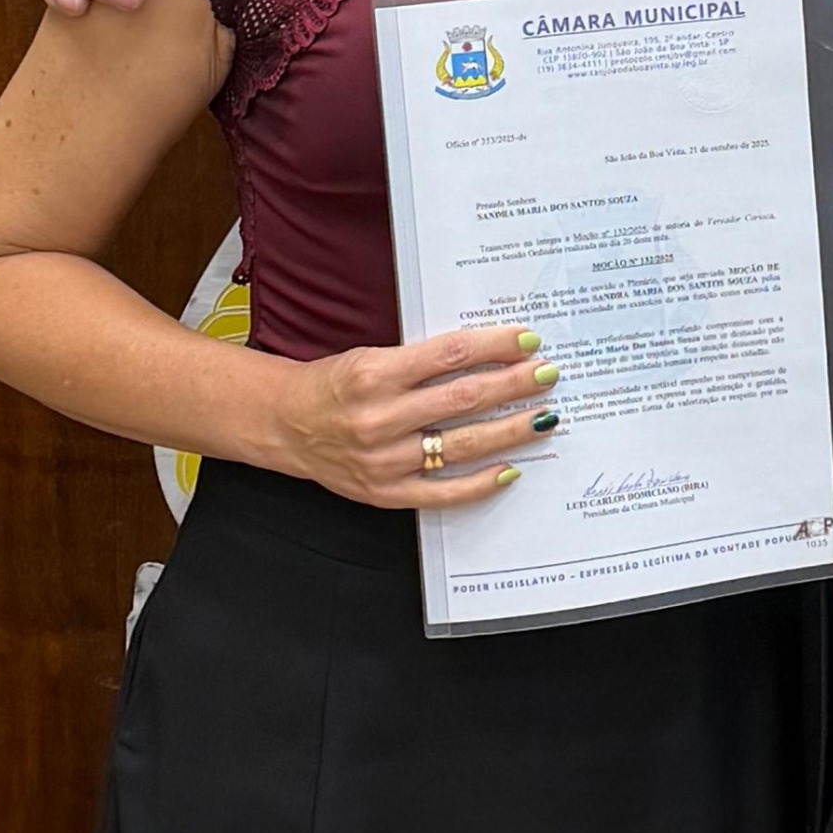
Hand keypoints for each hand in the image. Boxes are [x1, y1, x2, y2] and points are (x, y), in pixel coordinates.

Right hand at [276, 322, 562, 511]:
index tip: (527, 340)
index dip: (495, 346)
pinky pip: (443, 493)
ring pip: (462, 444)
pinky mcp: (386, 493)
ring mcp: (385, 460)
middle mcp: (380, 418)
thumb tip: (487, 355)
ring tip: (542, 417)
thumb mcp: (371, 357)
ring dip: (509, 430)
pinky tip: (509, 469)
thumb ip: (423, 360)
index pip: (450, 355)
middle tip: (547, 374)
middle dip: (513, 385)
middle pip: (464, 399)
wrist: (285, 425)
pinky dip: (479, 483)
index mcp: (375, 374)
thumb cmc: (333, 386)